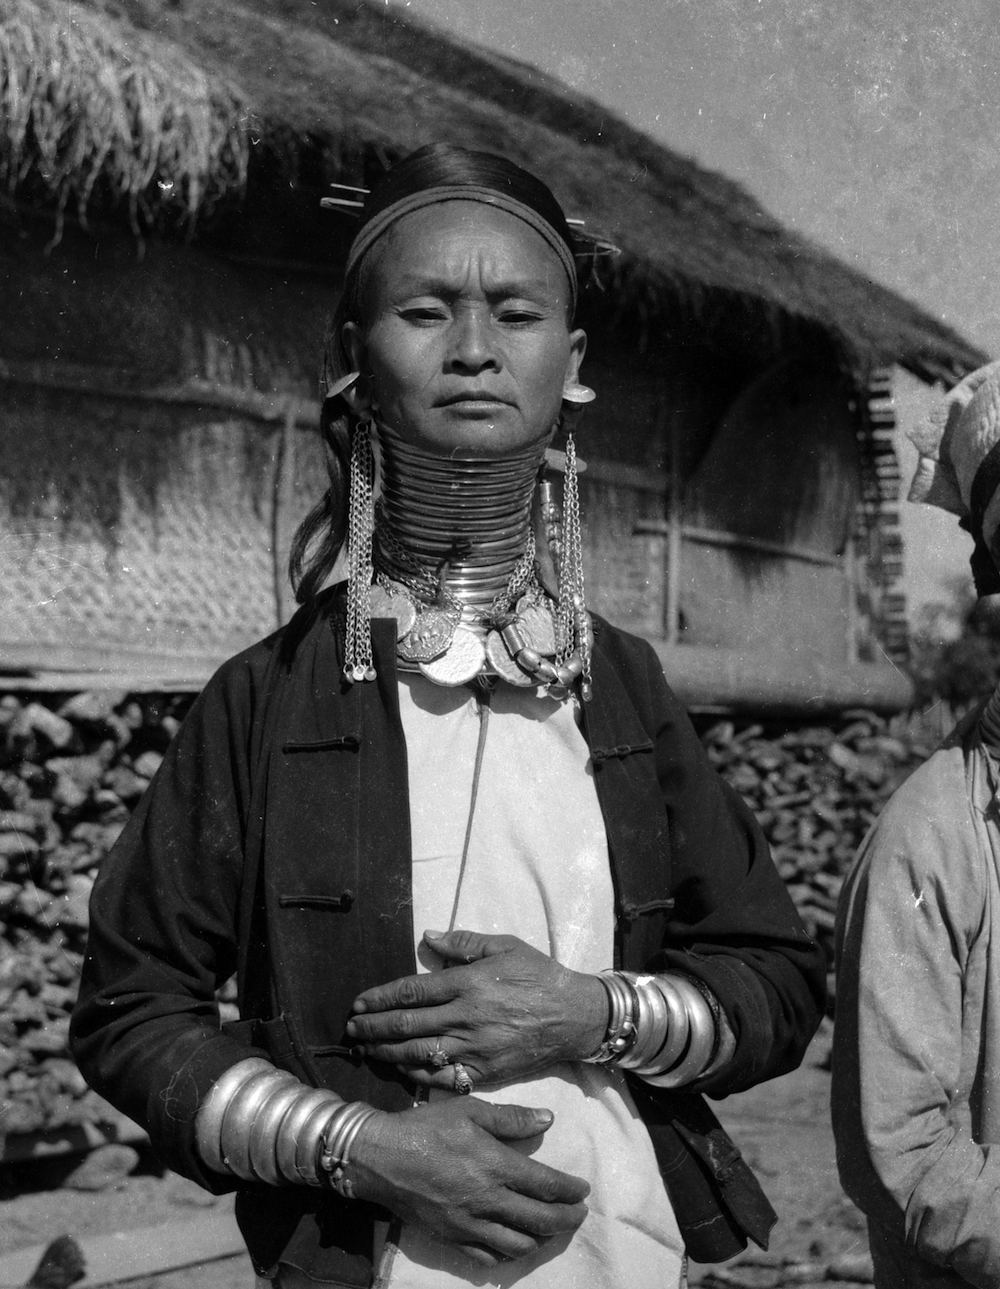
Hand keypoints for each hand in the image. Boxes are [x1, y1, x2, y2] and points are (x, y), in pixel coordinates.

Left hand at [345, 929, 606, 1087]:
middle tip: (351, 1030)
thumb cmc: (539, 975)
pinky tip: (399, 1071)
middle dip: (374, 1028)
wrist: (575, 1017)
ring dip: (386, 1053)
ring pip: (419, 1054)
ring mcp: (475, 1049)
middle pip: (408, 1025)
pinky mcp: (485, 1073)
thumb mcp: (505, 946)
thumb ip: (464, 943)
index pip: (413, 992)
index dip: (381, 998)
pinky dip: (416, 1076)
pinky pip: (442, 1079)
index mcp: (469, 984)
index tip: (359, 1003)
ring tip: (364, 1051)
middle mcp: (467, 1018)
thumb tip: (428, 938)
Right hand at [348, 1098, 589, 1265]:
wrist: (379, 1157)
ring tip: (549, 1228)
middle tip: (578, 1214)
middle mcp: (487, 1200)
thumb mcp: (469, 1110)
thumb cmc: (426, 1127)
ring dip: (541, 1238)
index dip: (570, 1191)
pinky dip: (510, 1254)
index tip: (583, 1191)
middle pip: (540, 1220)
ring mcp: (469, 1224)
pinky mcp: (452, 1238)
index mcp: (494, 1165)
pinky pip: (489, 1258)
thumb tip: (548, 1119)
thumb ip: (511, 1118)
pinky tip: (515, 1243)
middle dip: (566, 1219)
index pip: (545, 1185)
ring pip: (518, 1245)